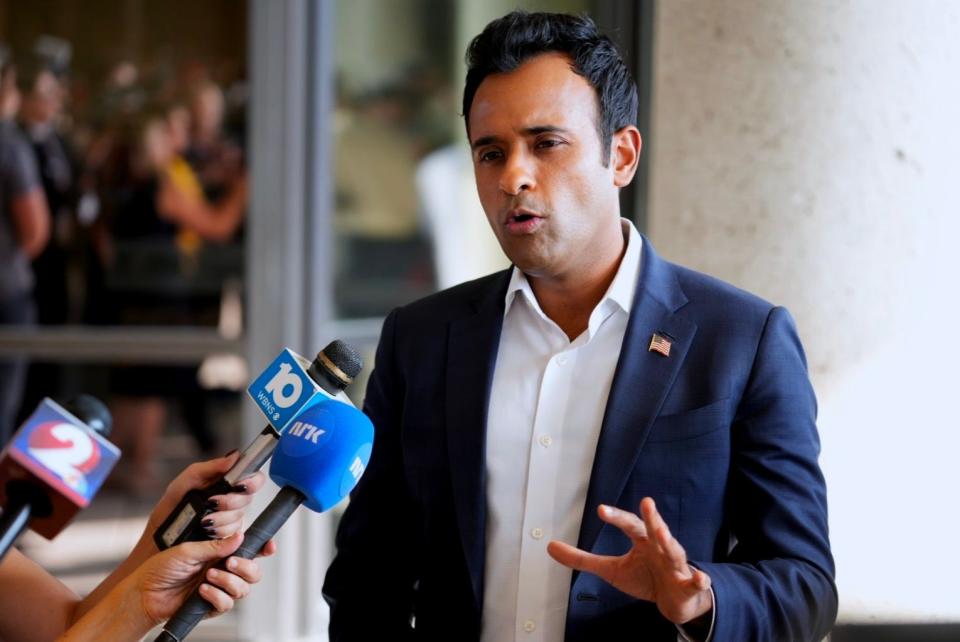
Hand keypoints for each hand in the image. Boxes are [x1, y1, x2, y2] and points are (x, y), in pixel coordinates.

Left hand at [135, 532, 274, 623]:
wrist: (143, 594)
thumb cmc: (160, 568)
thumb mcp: (187, 550)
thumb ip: (215, 545)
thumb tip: (240, 537)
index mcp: (220, 552)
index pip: (249, 549)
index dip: (263, 547)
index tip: (269, 546)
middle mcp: (223, 569)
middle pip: (254, 571)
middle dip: (247, 567)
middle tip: (230, 562)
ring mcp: (219, 588)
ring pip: (244, 588)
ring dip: (229, 581)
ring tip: (210, 576)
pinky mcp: (211, 606)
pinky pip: (227, 603)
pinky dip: (217, 596)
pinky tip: (202, 590)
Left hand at [146, 452, 267, 541]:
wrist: (158, 538)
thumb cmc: (169, 510)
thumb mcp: (185, 482)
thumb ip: (209, 467)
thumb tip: (234, 457)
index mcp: (224, 483)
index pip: (253, 478)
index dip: (253, 481)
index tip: (240, 485)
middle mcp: (231, 500)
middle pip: (248, 498)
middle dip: (231, 501)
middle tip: (212, 502)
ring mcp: (229, 520)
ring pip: (240, 517)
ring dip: (222, 519)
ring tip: (203, 521)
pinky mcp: (227, 538)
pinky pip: (234, 534)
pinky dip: (221, 532)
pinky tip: (208, 531)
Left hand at [547, 497, 712, 624]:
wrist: (676, 600)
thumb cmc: (645, 577)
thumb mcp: (611, 570)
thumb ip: (582, 559)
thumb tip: (550, 546)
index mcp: (643, 541)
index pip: (629, 525)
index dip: (616, 517)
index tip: (601, 509)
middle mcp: (660, 548)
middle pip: (655, 530)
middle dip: (651, 518)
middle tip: (646, 503)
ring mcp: (676, 565)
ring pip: (675, 551)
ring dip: (669, 542)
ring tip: (661, 533)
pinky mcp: (688, 585)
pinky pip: (695, 582)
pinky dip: (699, 580)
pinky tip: (699, 578)